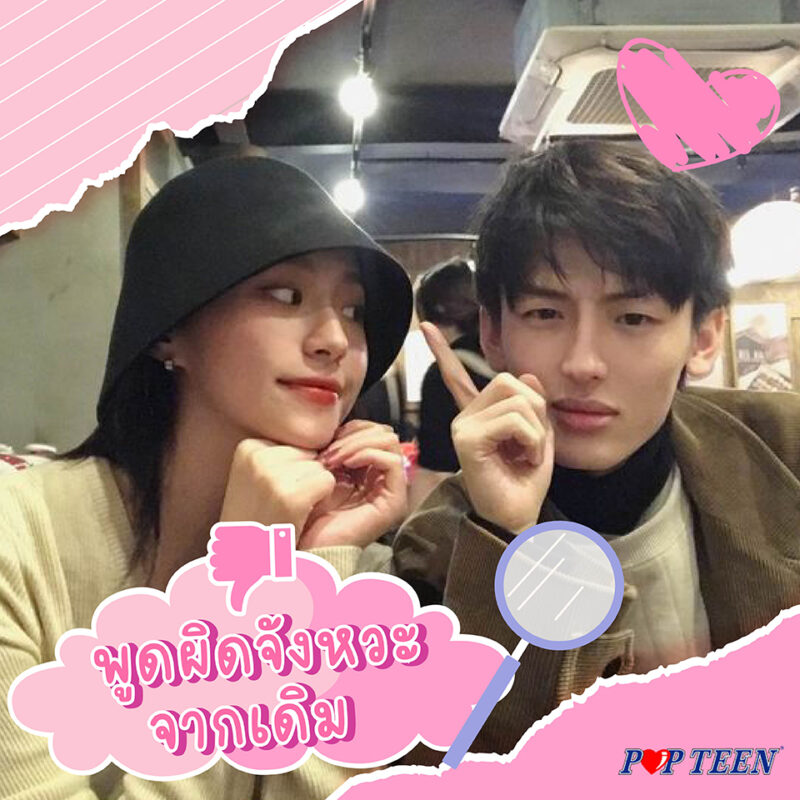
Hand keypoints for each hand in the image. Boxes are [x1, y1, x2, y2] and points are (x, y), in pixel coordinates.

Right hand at [220, 439, 335, 534]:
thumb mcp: (259, 478)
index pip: (296, 444)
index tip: (274, 493)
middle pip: (310, 452)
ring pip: (321, 466)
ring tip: (288, 511)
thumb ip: (283, 456)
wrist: (248, 565)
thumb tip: (327, 435)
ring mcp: (272, 476)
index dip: (297, 470)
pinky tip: (298, 515)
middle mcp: (256, 456)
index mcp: (248, 448)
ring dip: (314, 490)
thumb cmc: (260, 522)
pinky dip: (321, 499)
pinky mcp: (290, 496)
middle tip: (282, 505)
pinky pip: (327, 481)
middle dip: (306, 477)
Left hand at [298, 420, 407, 549]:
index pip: (372, 430)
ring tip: (333, 458)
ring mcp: (391, 489)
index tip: (325, 442)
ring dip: (358, 443)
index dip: (350, 428)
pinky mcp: (394, 501)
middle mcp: (384, 477)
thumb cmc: (308, 512)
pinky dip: (367, 454)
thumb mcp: (319, 470)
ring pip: (389, 441)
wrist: (307, 547)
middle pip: (383, 432)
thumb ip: (333, 449)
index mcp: (367, 469)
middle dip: (353, 434)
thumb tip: (336, 426)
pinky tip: (345, 464)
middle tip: (328, 452)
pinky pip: (391, 461)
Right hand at [421, 321, 553, 532]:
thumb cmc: (525, 482)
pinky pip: (514, 420)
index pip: (458, 377)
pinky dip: (531, 440)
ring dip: (535, 430)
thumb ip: (532, 406)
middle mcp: (465, 418)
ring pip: (517, 399)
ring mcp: (462, 427)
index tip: (426, 327)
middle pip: (511, 381)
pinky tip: (522, 459)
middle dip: (535, 410)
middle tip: (531, 443)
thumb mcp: (539, 437)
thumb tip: (529, 375)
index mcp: (478, 415)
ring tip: (525, 454)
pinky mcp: (467, 439)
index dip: (443, 351)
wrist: (518, 517)